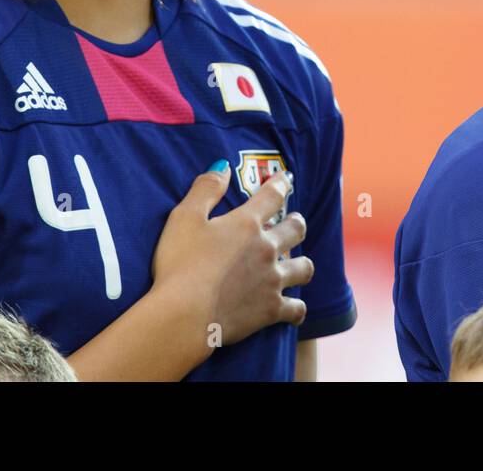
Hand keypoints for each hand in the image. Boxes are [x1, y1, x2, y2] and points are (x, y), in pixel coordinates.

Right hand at [152, 164, 314, 347]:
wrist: (184, 316)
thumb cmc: (179, 264)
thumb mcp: (184, 217)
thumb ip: (205, 189)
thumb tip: (222, 166)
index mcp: (246, 224)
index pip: (271, 196)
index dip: (280, 185)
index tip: (286, 180)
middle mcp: (267, 249)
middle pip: (296, 230)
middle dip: (297, 223)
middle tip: (295, 221)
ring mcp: (272, 280)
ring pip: (303, 267)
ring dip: (302, 263)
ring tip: (299, 264)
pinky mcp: (271, 310)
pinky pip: (296, 308)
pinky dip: (297, 308)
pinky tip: (294, 309)